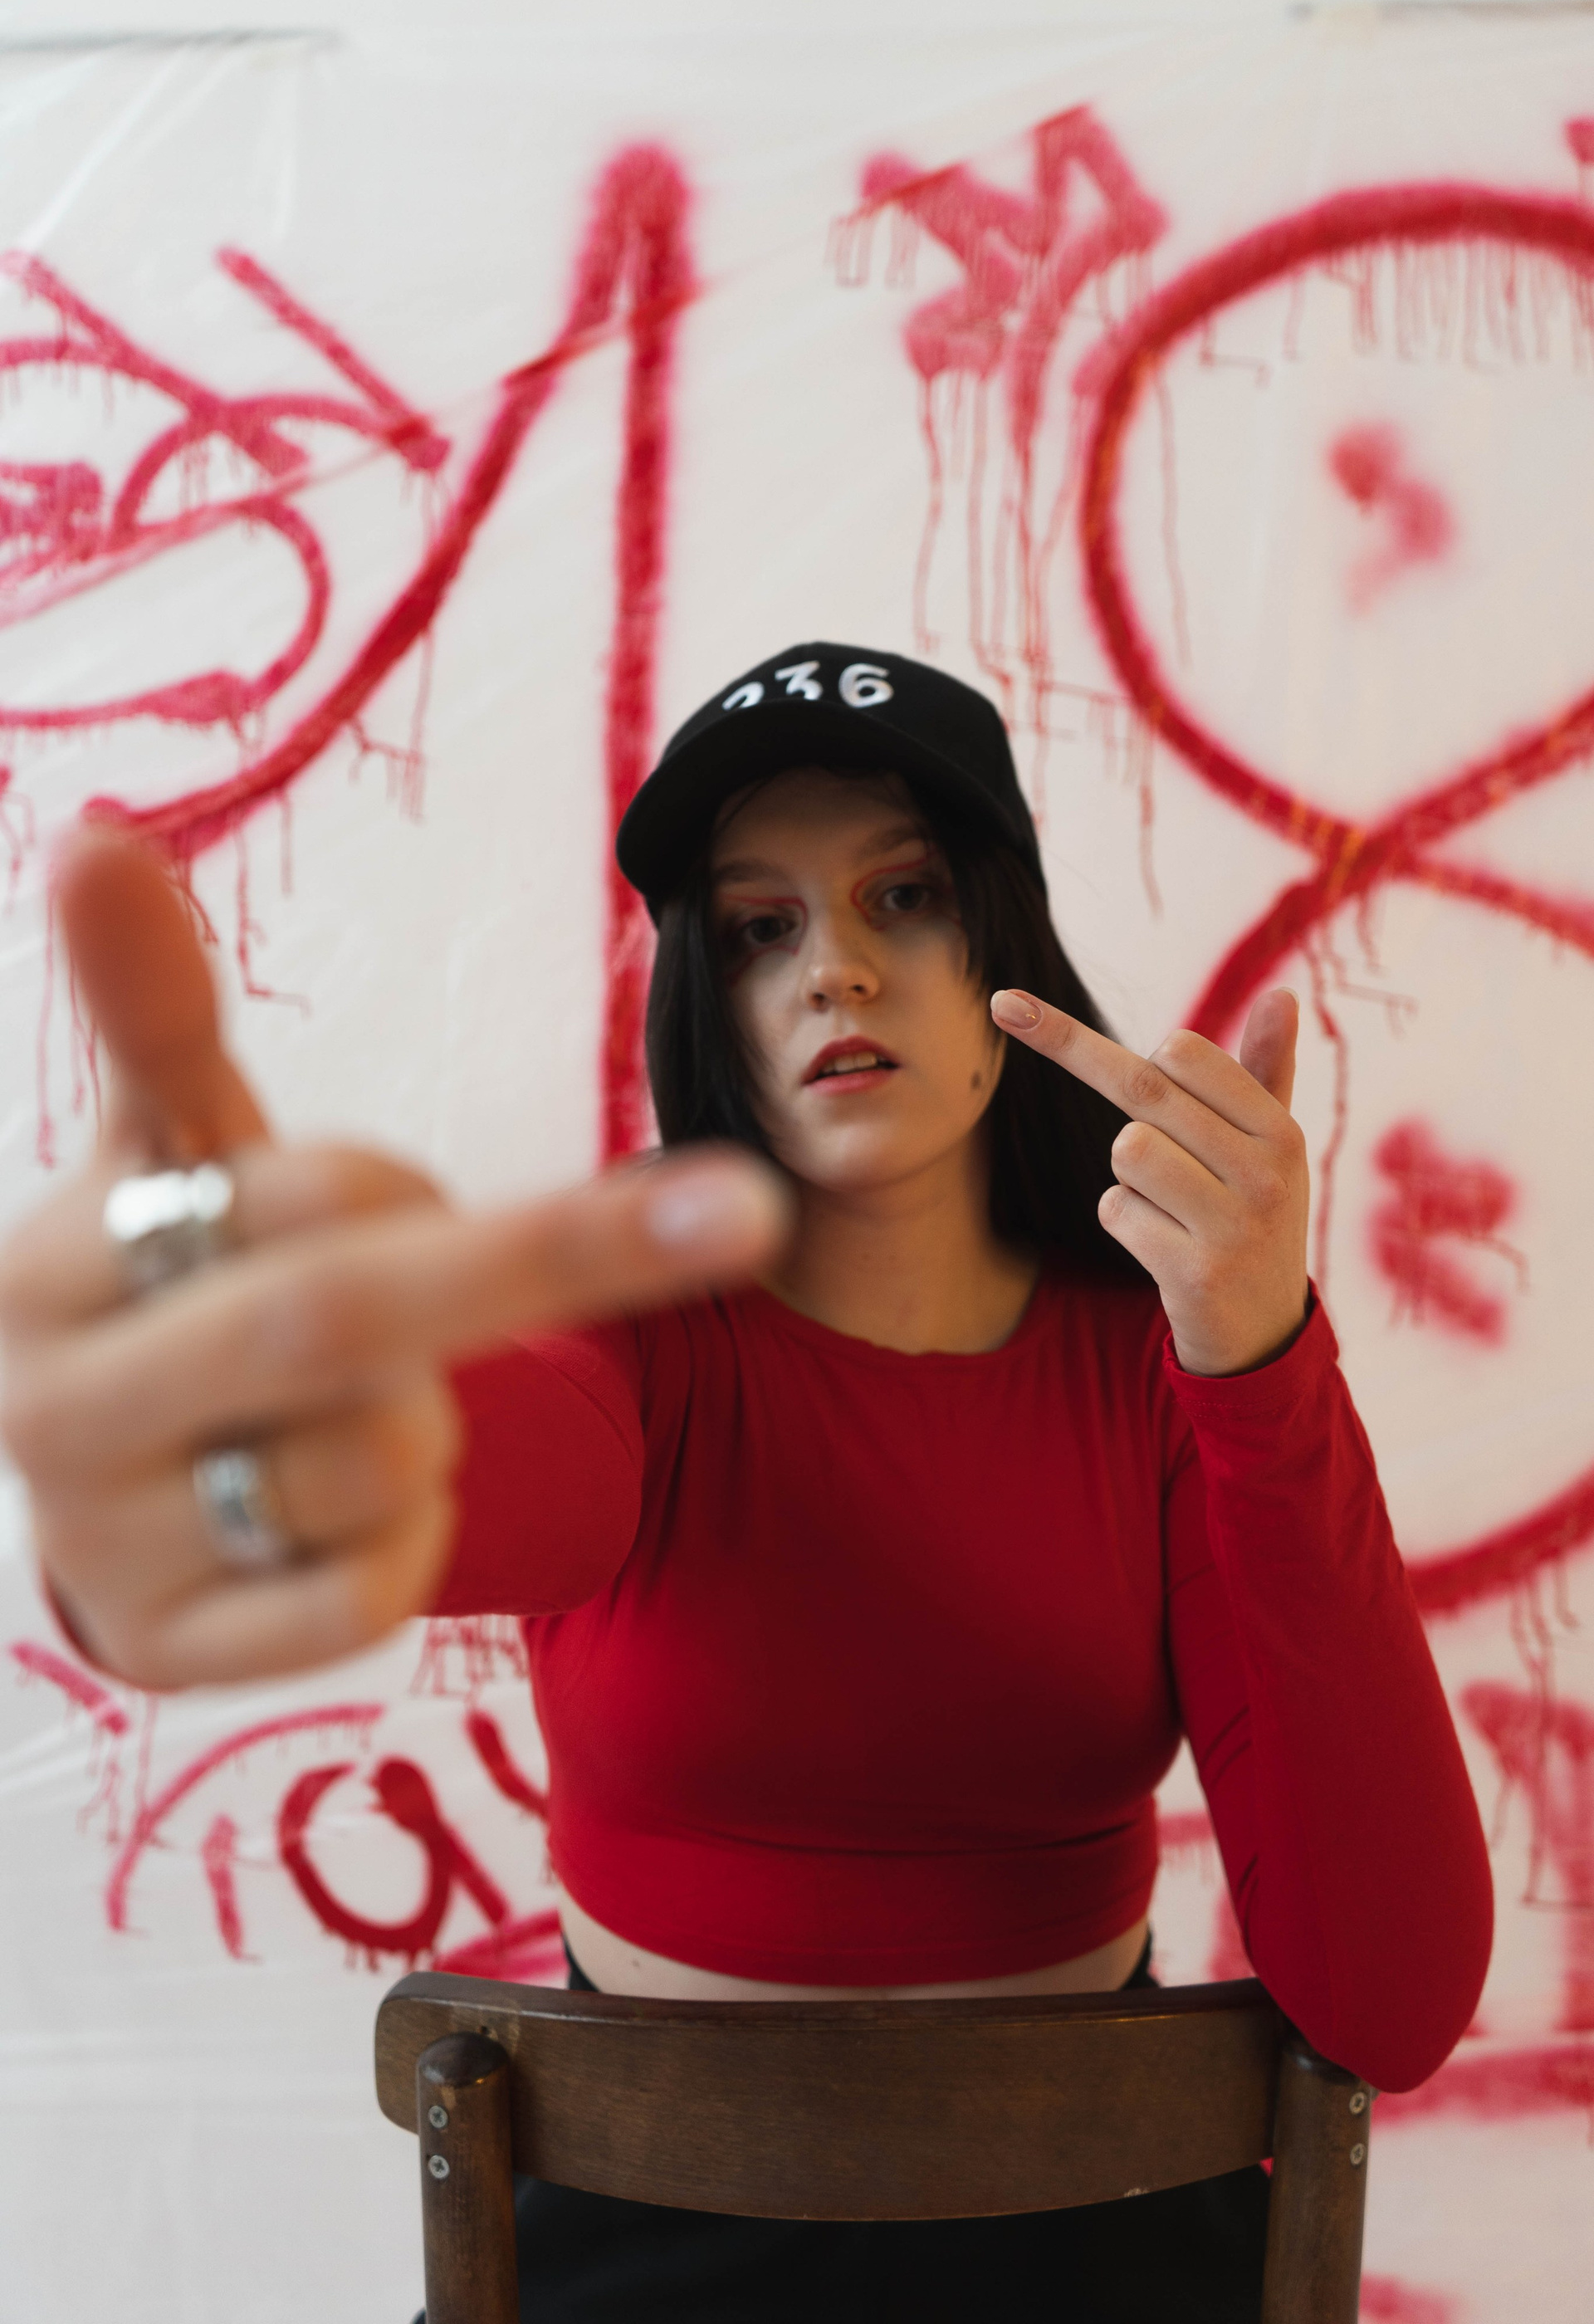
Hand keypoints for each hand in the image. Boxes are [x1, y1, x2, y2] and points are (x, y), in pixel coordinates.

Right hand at [0, 831, 787, 1689]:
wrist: (106, 1483)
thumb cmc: (183, 1282)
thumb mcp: (178, 1151)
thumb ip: (155, 1014)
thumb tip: (92, 835)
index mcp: (58, 1256)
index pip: (310, 1192)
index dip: (433, 1186)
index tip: (612, 1173)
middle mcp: (54, 1401)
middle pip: (341, 1319)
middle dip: (553, 1259)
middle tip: (746, 1208)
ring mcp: (102, 1542)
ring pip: (375, 1462)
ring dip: (435, 1424)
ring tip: (371, 1404)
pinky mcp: (161, 1656)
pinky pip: (366, 1596)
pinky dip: (413, 1547)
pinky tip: (356, 1509)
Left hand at [990, 985, 1308, 1375]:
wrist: (1263, 1334)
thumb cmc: (1253, 1217)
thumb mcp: (1270, 1146)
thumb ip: (1267, 1070)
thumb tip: (1282, 993)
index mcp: (1282, 1130)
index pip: (1182, 1051)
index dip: (1135, 1056)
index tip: (1061, 1033)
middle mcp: (1270, 1172)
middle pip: (1144, 1092)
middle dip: (1111, 1100)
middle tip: (1100, 1102)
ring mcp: (1237, 1224)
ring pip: (1126, 1149)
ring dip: (1129, 1177)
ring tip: (1172, 1209)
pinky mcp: (1198, 1271)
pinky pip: (1115, 1208)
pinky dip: (1125, 1222)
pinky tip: (1166, 1247)